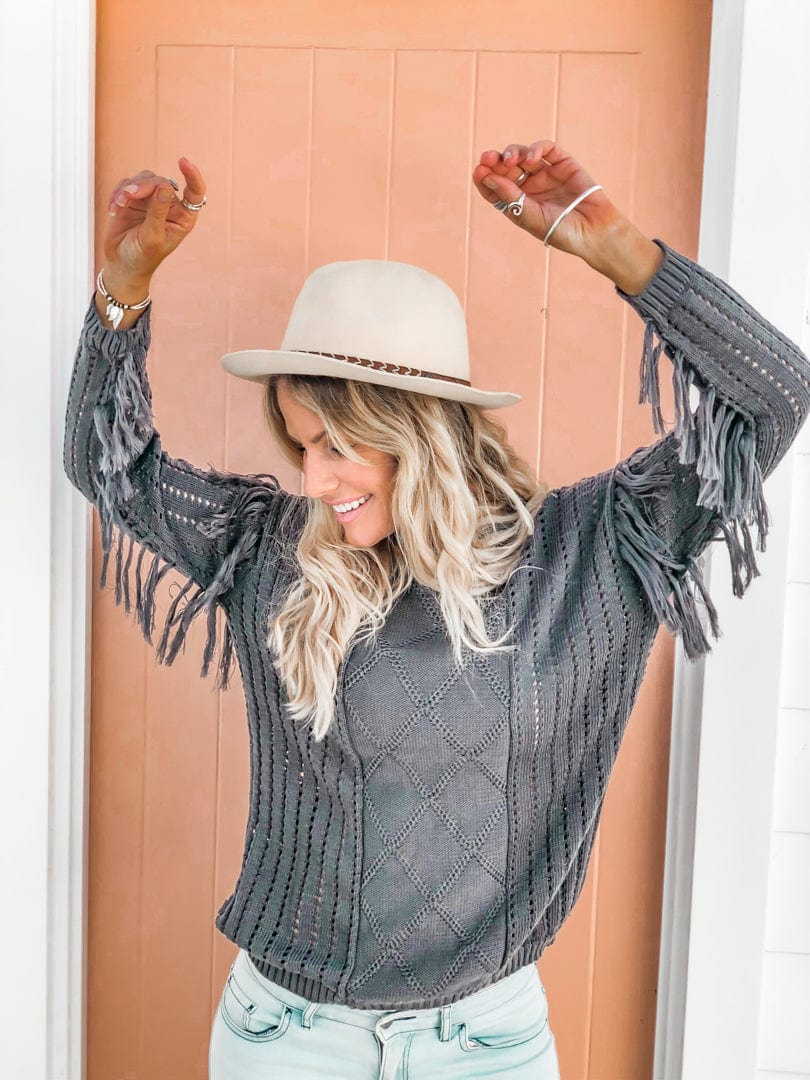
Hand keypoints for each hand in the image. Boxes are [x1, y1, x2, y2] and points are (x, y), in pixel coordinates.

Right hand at [103, 156, 206, 284]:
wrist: (122, 263)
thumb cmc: (143, 256)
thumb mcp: (152, 237)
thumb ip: (158, 212)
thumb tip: (165, 185)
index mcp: (183, 217)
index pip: (195, 191)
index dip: (192, 175)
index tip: (183, 161)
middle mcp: (169, 205)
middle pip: (161, 182)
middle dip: (144, 186)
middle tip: (128, 195)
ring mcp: (150, 200)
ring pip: (143, 179)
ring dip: (129, 189)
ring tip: (119, 205)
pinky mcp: (132, 198)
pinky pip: (126, 184)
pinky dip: (118, 193)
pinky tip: (114, 209)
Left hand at [472, 139, 619, 258]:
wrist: (594, 230)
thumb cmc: (561, 231)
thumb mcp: (530, 216)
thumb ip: (510, 196)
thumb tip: (487, 177)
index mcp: (519, 204)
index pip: (496, 188)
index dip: (485, 178)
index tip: (478, 171)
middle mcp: (530, 187)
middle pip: (506, 169)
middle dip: (495, 162)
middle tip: (488, 158)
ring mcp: (546, 174)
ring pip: (522, 156)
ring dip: (512, 153)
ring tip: (510, 160)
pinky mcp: (563, 163)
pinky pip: (546, 149)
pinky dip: (536, 148)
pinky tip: (532, 158)